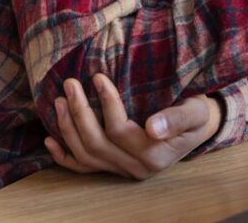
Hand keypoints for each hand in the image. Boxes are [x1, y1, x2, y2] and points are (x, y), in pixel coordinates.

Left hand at [44, 74, 221, 179]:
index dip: (106, 104)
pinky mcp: (113, 168)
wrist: (197, 129)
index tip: (98, 77)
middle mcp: (136, 168)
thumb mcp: (196, 112)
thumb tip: (152, 127)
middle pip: (97, 144)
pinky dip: (64, 157)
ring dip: (68, 129)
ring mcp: (122, 171)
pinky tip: (50, 140)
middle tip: (70, 84)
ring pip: (86, 156)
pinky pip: (84, 168)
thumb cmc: (196, 114)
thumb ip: (176, 119)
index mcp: (154, 155)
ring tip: (59, 101)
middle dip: (79, 113)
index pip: (120, 131)